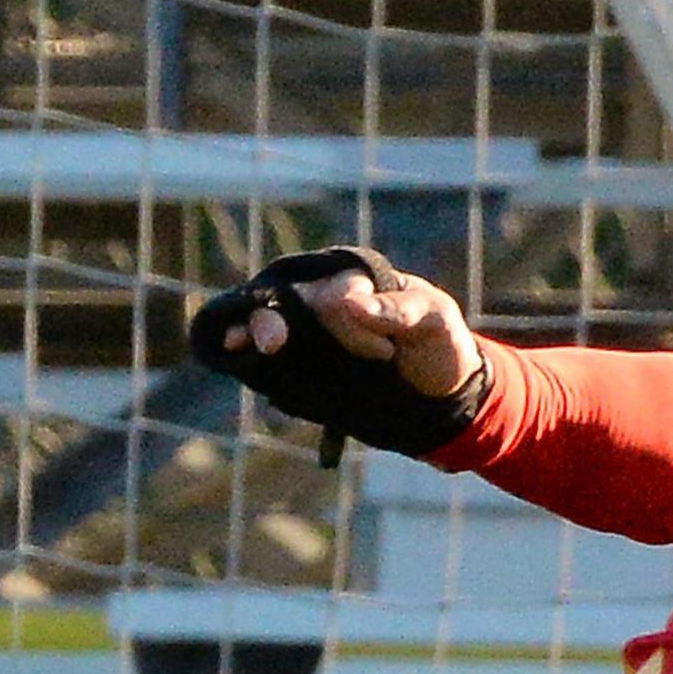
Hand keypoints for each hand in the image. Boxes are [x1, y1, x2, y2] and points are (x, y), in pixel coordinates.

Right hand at [190, 244, 488, 458]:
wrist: (443, 393)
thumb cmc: (441, 343)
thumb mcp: (435, 321)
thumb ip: (398, 309)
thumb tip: (350, 300)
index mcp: (354, 280)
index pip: (332, 294)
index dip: (346, 320)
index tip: (383, 351)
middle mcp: (324, 299)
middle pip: (284, 299)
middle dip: (269, 316)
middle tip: (271, 343)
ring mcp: (310, 332)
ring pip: (268, 321)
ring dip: (247, 330)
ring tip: (230, 344)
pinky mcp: (304, 363)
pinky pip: (271, 357)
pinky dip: (251, 358)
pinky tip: (232, 360)